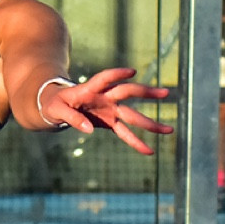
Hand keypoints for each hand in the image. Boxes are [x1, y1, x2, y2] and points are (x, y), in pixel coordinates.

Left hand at [43, 68, 172, 155]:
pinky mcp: (110, 122)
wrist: (58, 106)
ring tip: (169, 130)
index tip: (132, 72)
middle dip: (146, 93)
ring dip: (150, 123)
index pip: (105, 78)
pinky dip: (136, 142)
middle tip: (165, 94)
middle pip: (128, 93)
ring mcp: (110, 109)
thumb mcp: (56, 109)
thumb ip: (71, 117)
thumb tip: (88, 130)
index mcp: (90, 89)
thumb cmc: (56, 104)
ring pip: (133, 115)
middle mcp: (105, 97)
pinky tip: (149, 151)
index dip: (117, 74)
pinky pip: (125, 133)